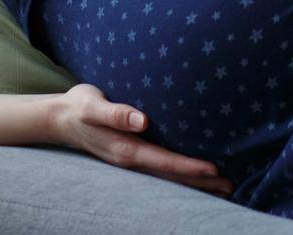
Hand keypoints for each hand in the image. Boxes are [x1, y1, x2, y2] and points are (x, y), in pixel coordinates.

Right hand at [49, 83, 234, 197]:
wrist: (60, 117)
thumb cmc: (79, 107)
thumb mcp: (92, 105)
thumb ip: (116, 113)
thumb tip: (142, 121)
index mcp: (125, 150)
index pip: (164, 162)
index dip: (190, 167)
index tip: (215, 169)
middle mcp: (131, 160)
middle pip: (171, 176)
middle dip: (201, 182)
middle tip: (232, 186)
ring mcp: (132, 161)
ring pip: (168, 177)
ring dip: (195, 183)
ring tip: (223, 187)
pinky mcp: (132, 155)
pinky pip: (161, 170)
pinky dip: (181, 175)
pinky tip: (197, 175)